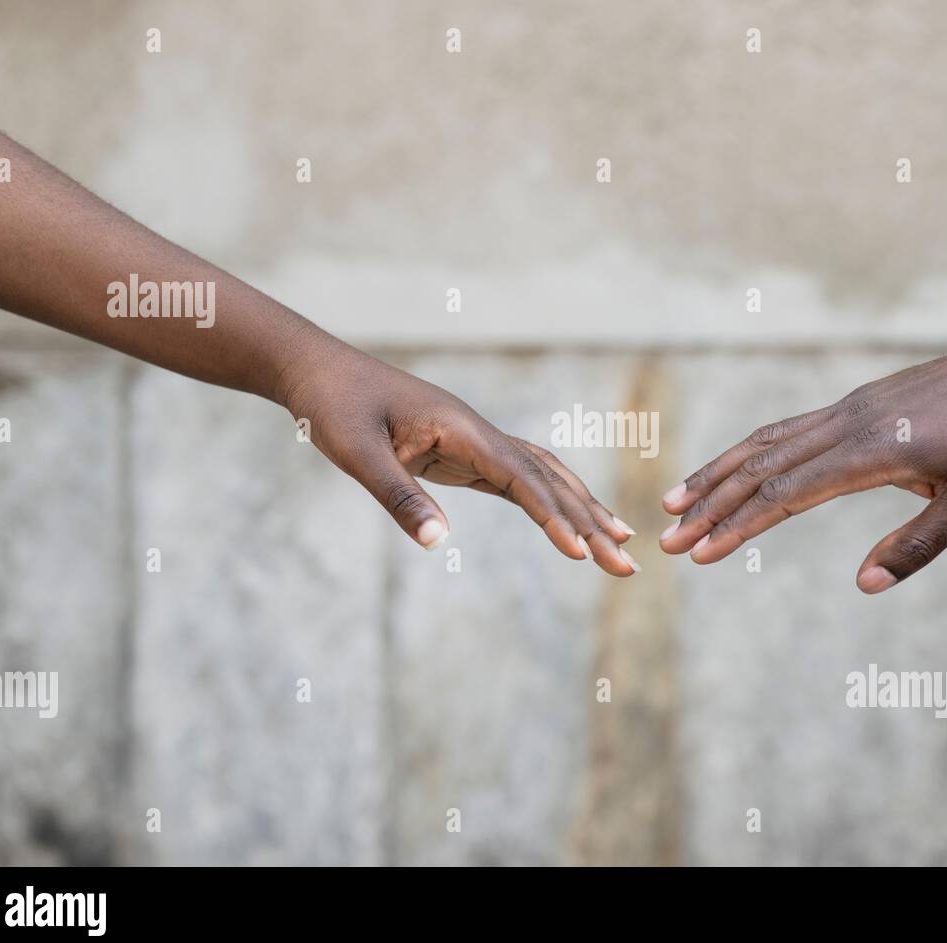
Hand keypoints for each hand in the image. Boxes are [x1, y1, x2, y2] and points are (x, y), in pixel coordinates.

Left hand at [279, 335, 639, 575]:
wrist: (318, 371)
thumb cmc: (333, 407)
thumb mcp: (356, 452)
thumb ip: (398, 496)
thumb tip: (440, 544)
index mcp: (462, 428)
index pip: (522, 478)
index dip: (555, 516)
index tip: (584, 552)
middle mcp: (480, 432)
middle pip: (549, 479)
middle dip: (590, 522)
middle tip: (627, 566)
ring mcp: (476, 441)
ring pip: (544, 477)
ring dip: (581, 510)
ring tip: (619, 542)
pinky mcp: (465, 452)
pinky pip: (520, 480)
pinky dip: (550, 502)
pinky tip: (568, 523)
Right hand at [659, 322, 946, 591]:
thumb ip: (918, 544)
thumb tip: (864, 585)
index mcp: (871, 452)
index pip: (785, 496)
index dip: (737, 527)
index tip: (700, 554)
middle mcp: (846, 424)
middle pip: (759, 468)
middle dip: (708, 507)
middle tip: (666, 542)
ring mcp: (845, 409)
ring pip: (763, 442)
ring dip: (716, 474)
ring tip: (674, 500)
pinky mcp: (853, 404)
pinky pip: (785, 429)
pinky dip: (746, 452)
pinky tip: (732, 469)